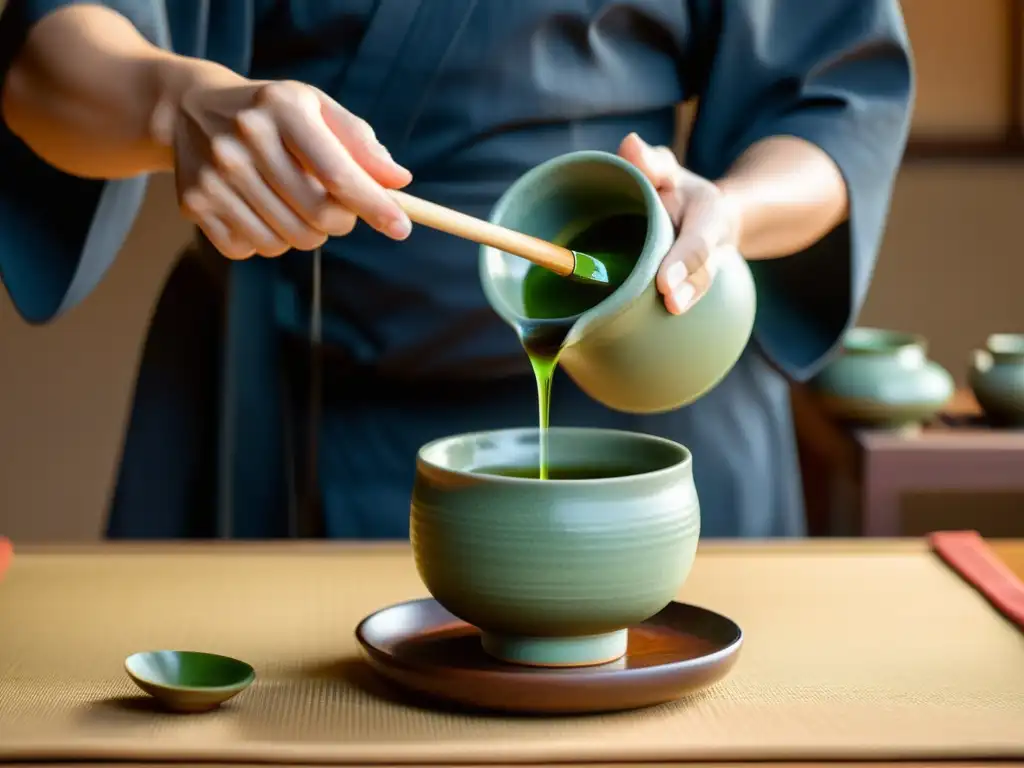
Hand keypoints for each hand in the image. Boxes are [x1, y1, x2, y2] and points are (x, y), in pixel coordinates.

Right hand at [156, 71, 412, 259]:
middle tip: (338, 210)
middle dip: (341, 222)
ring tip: (293, 204)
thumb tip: (399, 181)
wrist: (191, 109)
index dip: (374, 205)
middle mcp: (244, 140)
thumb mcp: (317, 108)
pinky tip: (260, 210)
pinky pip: (252, 249)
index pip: (337, 173)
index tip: (401, 227)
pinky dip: (267, 240)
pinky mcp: (195, 203)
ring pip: (288, 240)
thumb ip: (360, 143)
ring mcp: (216, 174)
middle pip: (318, 215)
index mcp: (283, 109)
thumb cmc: (273, 113)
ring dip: (305, 233)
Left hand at [618, 133, 740, 314]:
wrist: (713, 216)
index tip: (666, 281)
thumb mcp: (667, 170)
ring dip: (687, 300)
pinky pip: (689, 299)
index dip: (685, 260)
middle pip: (703, 269)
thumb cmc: (676, 191)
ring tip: (671, 311)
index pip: (698, 239)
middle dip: (688, 285)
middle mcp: (712, 246)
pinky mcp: (693, 286)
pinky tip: (656, 333)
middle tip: (670, 301)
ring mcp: (706, 269)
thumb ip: (651, 161)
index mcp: (707, 216)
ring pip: (700, 287)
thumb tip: (629, 143)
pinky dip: (676, 314)